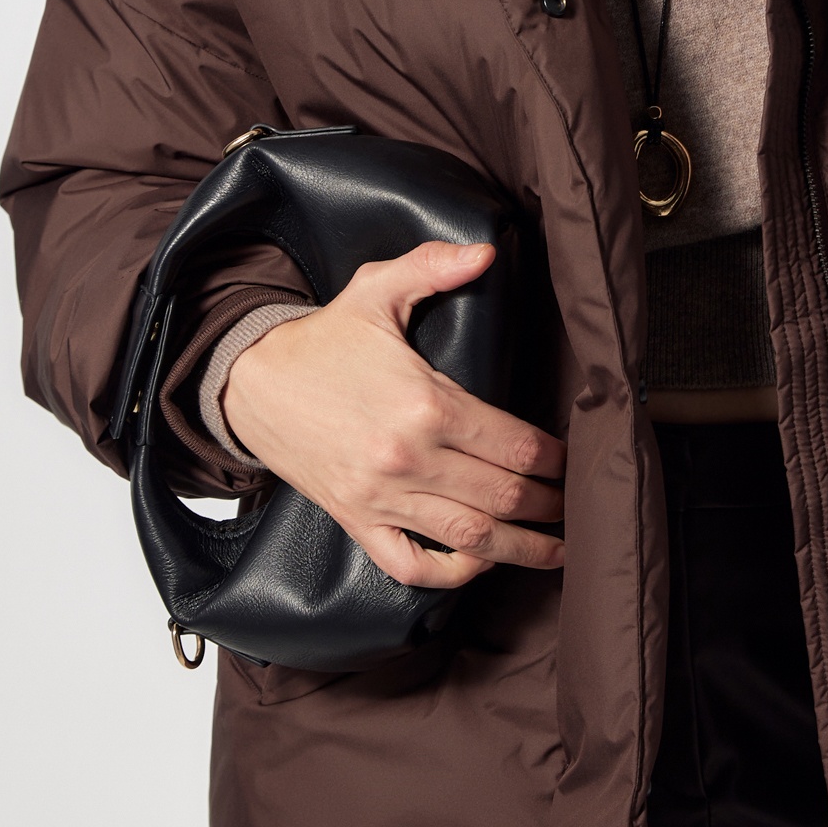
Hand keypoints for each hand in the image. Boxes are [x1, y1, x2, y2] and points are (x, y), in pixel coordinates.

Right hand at [222, 239, 564, 589]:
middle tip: (577, 505)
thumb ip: (433, 265)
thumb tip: (485, 253)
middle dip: (551, 505)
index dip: (556, 458)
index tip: (574, 460)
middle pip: (503, 496)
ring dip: (522, 549)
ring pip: (470, 539)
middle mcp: (408, 458)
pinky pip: (411, 565)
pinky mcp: (357, 521)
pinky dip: (451, 573)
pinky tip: (481, 562)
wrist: (250, 384)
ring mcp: (382, 497)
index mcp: (425, 403)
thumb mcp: (376, 290)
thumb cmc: (321, 340)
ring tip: (556, 550)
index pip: (515, 444)